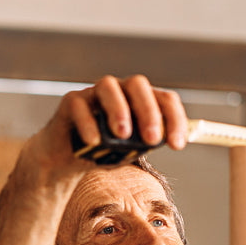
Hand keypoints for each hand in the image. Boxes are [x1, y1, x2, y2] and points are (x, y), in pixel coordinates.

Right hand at [22, 74, 189, 174]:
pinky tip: (94, 142)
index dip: (174, 119)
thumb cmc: (104, 151)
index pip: (164, 99)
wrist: (68, 158)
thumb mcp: (131, 151)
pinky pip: (79, 105)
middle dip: (148, 111)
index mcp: (139, 100)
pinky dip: (88, 123)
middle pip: (138, 85)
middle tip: (152, 139)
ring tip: (123, 135)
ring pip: (108, 86)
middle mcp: (119, 91)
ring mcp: (94, 93)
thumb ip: (145, 143)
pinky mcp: (71, 102)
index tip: (177, 145)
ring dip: (119, 109)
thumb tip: (160, 139)